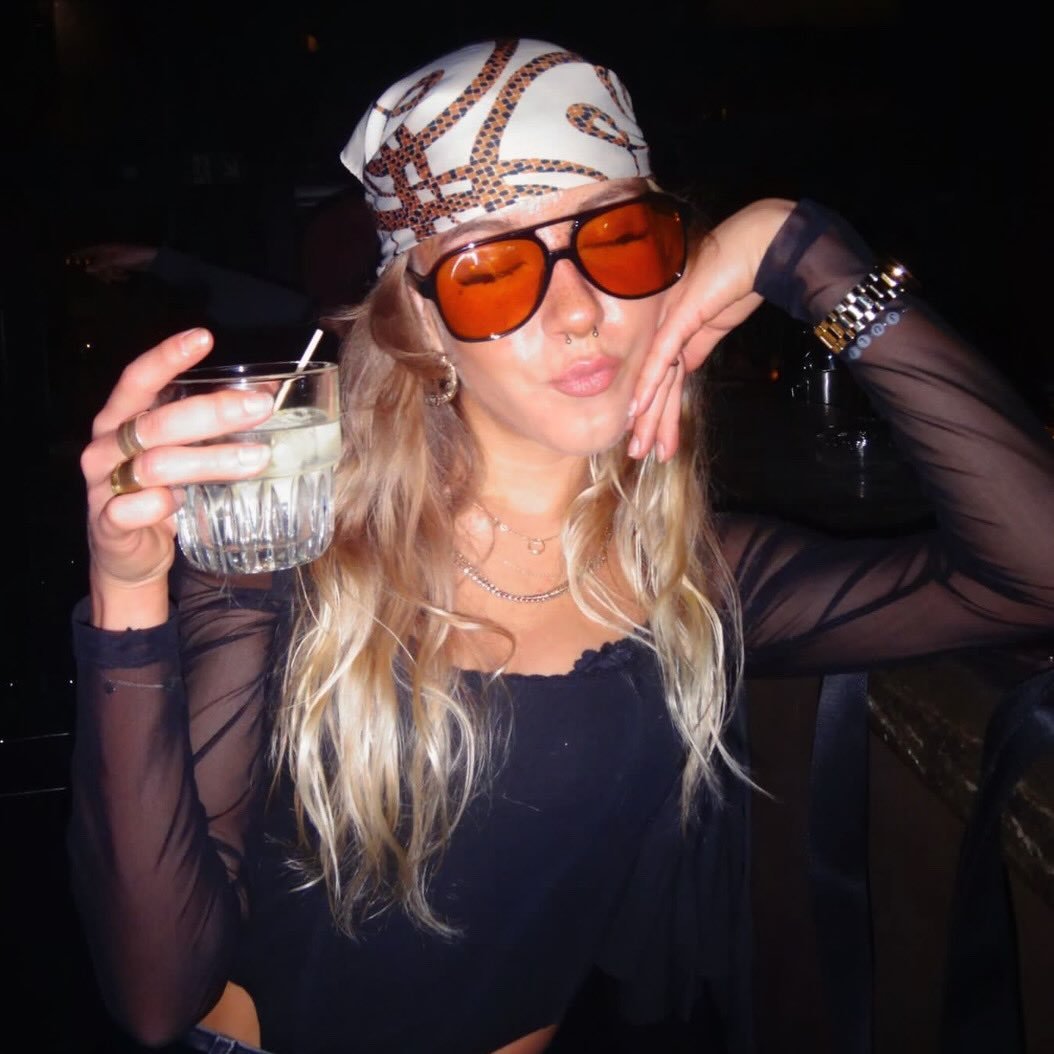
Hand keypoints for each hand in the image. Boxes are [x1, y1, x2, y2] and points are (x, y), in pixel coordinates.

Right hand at [66, 243, 158, 282]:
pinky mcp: (123, 265)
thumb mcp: (117, 260)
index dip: (79, 255)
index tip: (69, 259)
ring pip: (106, 269)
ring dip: (112, 274)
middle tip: (107, 279)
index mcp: (106, 248)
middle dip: (101, 271)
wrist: (153, 259)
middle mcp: (110, 252)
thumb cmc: (135, 256)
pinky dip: (119, 276)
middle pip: (97, 263)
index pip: (89, 251)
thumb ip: (102, 264)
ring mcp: (116, 259)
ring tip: (121, 276)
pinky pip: (115, 272)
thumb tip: (88, 269)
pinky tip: (126, 277)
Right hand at [83, 328, 274, 626]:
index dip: (168, 357)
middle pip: (158, 421)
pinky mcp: (108, 523)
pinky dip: (156, 504)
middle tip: (260, 407)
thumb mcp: (183, 454)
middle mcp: (105, 446)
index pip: (138, 379)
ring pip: (155, 464)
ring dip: (210, 460)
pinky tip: (179, 502)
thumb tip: (266, 394)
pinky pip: (130, 509)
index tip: (204, 337)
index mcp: (121, 420)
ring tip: (257, 459)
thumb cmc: (160, 494)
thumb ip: (209, 427)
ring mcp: (102, 484)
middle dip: (213, 412)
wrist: (130, 556)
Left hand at [627, 198, 796, 461]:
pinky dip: (648, 386)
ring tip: (641, 448)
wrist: (761, 248)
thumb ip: (698, 345)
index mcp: (672, 329)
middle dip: (648, 423)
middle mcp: (663, 326)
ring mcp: (669, 321)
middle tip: (638, 454)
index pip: (662, 377)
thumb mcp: (717, 321)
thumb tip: (686, 367)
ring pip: (656, 379)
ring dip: (648, 417)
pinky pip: (661, 359)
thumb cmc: (742, 276)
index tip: (652, 439)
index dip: (657, 409)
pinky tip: (637, 411)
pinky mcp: (679, 318)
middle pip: (655, 383)